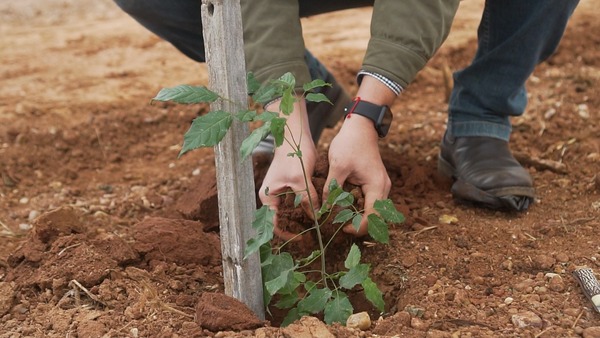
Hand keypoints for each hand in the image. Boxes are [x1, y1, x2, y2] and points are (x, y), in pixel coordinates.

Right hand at [259, 99, 318, 240]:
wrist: (294, 134)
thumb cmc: (292, 154)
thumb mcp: (300, 179)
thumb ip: (307, 199)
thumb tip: (316, 218)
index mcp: (268, 198)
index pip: (273, 225)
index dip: (287, 235)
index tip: (302, 239)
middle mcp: (273, 197)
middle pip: (283, 220)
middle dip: (297, 228)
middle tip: (313, 235)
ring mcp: (282, 192)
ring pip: (292, 213)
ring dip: (304, 219)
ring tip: (318, 226)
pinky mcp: (292, 187)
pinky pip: (298, 203)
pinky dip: (307, 208)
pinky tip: (319, 212)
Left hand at [324, 113, 390, 236]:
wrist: (360, 126)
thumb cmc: (350, 144)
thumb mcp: (338, 166)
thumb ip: (332, 189)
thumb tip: (323, 210)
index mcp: (376, 186)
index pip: (373, 217)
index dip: (358, 228)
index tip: (342, 228)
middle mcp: (383, 189)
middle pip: (376, 218)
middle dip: (360, 226)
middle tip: (340, 228)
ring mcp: (380, 186)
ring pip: (374, 211)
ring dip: (360, 219)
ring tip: (341, 221)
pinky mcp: (374, 184)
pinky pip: (370, 202)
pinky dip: (359, 209)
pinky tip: (345, 210)